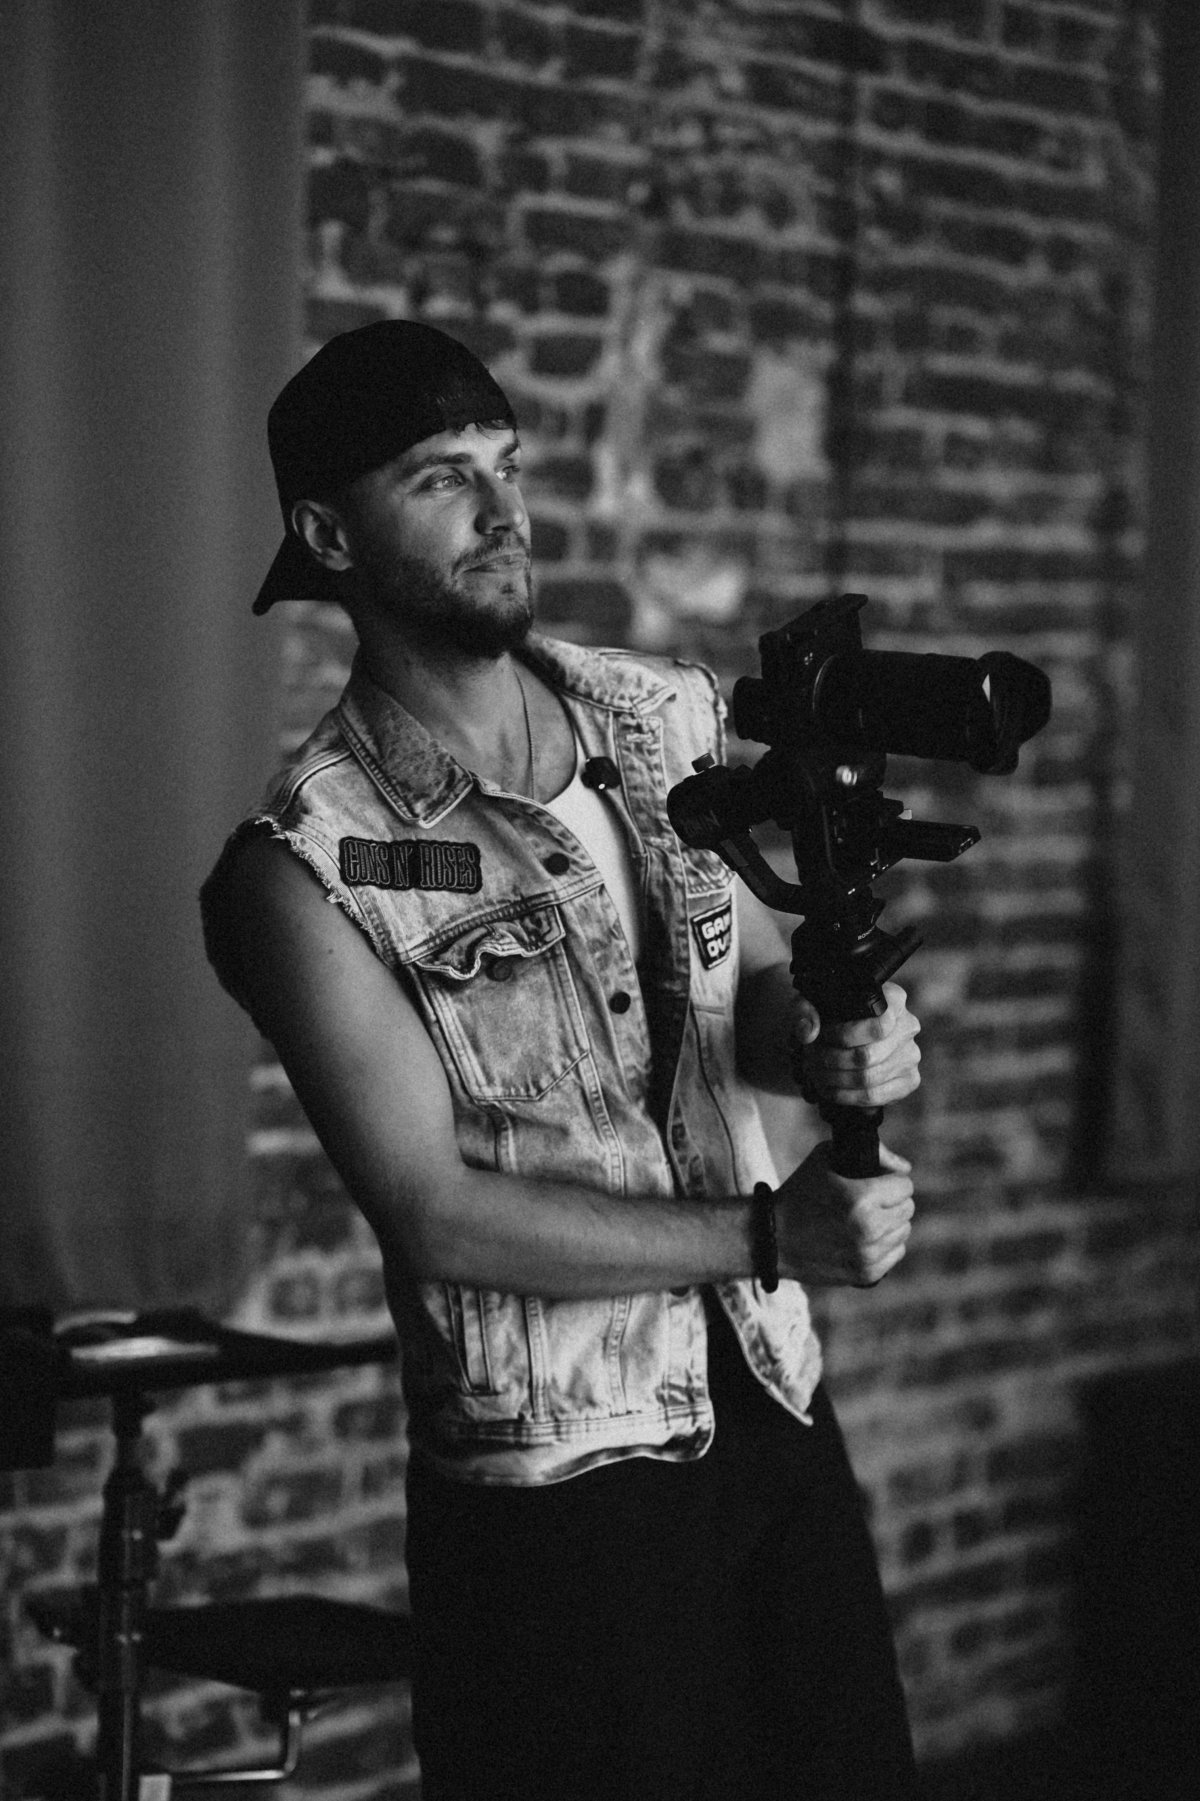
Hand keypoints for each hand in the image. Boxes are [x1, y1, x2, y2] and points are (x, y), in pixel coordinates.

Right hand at [775, 1141, 914, 1286]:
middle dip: (891, 1201)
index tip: (877, 1182)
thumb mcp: (826, 1158)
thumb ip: (873, 1153)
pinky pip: (896, 1253)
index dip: (890, 1180)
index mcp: (861, 1198)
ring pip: (904, 1231)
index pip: (904, 1185)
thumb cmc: (800, 1192)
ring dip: (890, 1223)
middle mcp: (868, 1228)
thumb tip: (905, 1167)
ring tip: (864, 1219)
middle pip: (907, 1208)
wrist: (773, 1238)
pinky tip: (864, 1238)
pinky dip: (885, 1245)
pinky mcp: (867, 1275)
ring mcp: (868, 1255)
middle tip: (869, 1201)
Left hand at [793, 981, 920, 1109]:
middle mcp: (908, 1026)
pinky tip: (829, 1089)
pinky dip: (845, 1096)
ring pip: (867, 1079)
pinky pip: (874, 1096)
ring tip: (815, 1073)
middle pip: (866, 1056)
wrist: (848, 1033)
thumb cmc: (832, 1014)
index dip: (843, 1036)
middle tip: (810, 1060)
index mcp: (894, 999)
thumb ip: (805, 1011)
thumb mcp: (813, 1002)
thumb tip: (808, 1033)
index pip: (877, 1025)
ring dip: (833, 1080)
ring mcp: (910, 1056)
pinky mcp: (908, 1081)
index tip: (822, 1036)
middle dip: (830, 1062)